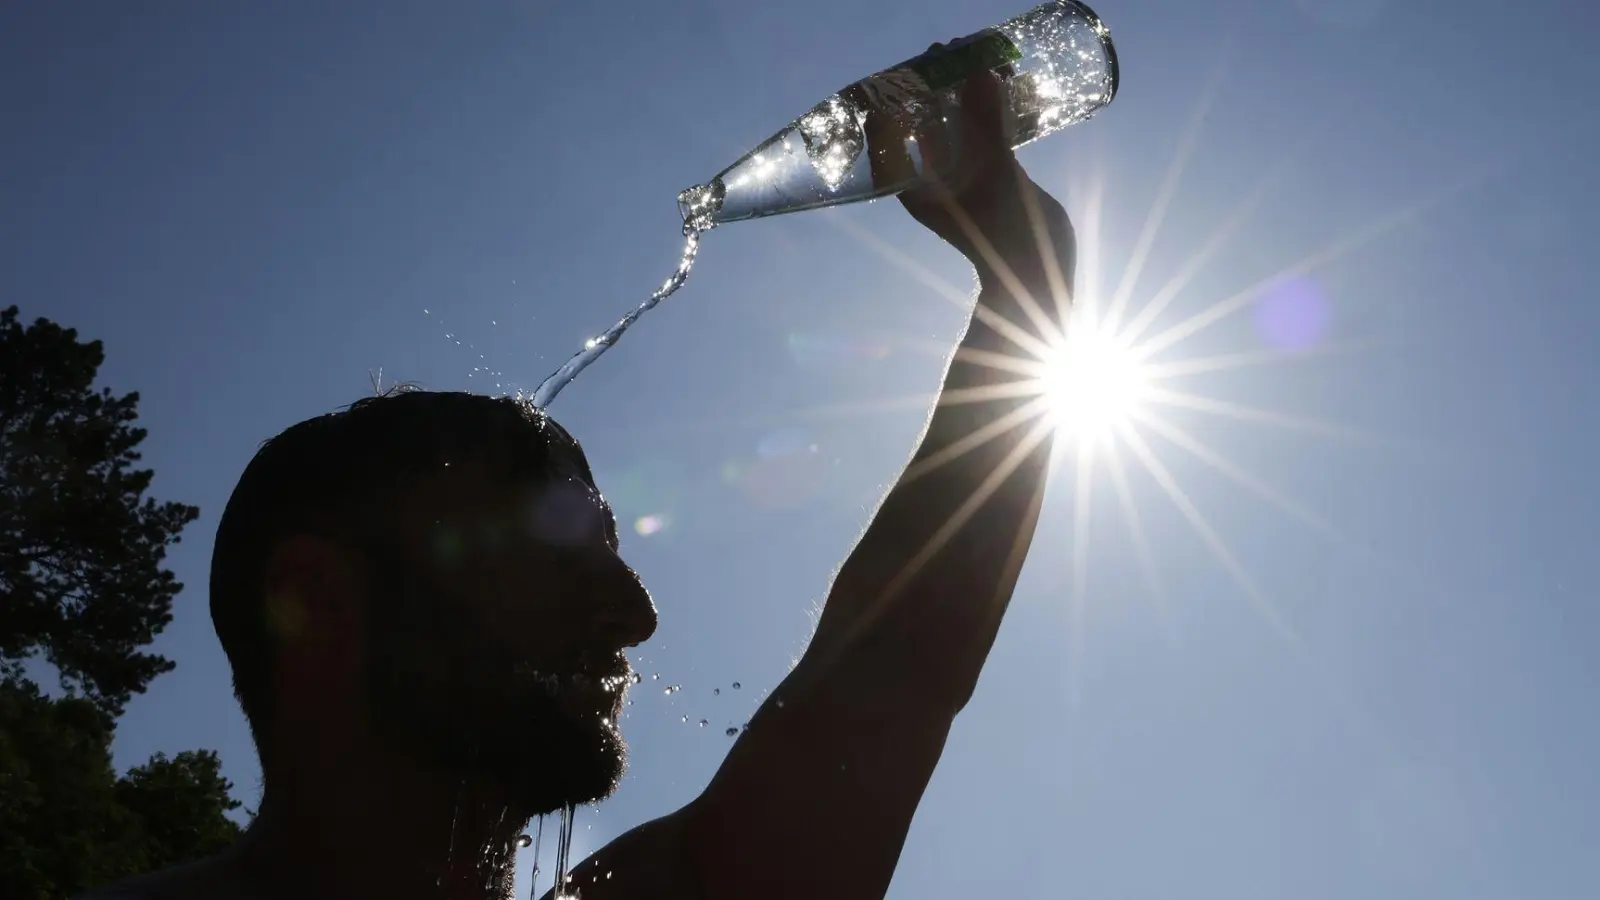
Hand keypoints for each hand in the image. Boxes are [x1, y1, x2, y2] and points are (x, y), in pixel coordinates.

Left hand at [863, 46, 1073, 285]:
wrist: (1037, 275)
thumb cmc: (1004, 234)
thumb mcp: (995, 172)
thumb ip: (986, 123)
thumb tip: (979, 72)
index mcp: (915, 185)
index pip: (891, 131)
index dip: (901, 92)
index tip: (919, 63)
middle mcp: (932, 178)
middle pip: (926, 120)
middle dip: (938, 84)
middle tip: (954, 50)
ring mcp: (963, 175)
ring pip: (958, 122)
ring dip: (970, 92)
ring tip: (985, 59)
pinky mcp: (992, 174)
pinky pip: (985, 131)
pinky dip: (993, 108)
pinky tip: (1008, 83)